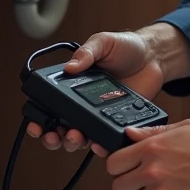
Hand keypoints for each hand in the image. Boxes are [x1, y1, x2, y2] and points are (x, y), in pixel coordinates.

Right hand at [28, 30, 165, 153]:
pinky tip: (98, 144)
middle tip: (54, 136)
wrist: (153, 56)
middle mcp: (83, 103)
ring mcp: (99, 115)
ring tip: (76, 136)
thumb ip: (86, 53)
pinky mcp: (117, 122)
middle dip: (52, 138)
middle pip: (60, 129)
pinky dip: (100, 146)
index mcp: (73, 85)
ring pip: (79, 139)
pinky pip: (105, 139)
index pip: (49, 106)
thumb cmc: (126, 47)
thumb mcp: (102, 43)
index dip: (38, 119)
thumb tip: (69, 67)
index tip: (36, 125)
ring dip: (72, 143)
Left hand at [102, 120, 189, 189]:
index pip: (113, 163)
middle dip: (127, 184)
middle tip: (140, 181)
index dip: (118, 166)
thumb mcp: (182, 128)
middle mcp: (153, 171)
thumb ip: (152, 133)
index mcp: (152, 148)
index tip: (125, 167)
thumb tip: (130, 134)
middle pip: (118, 187)